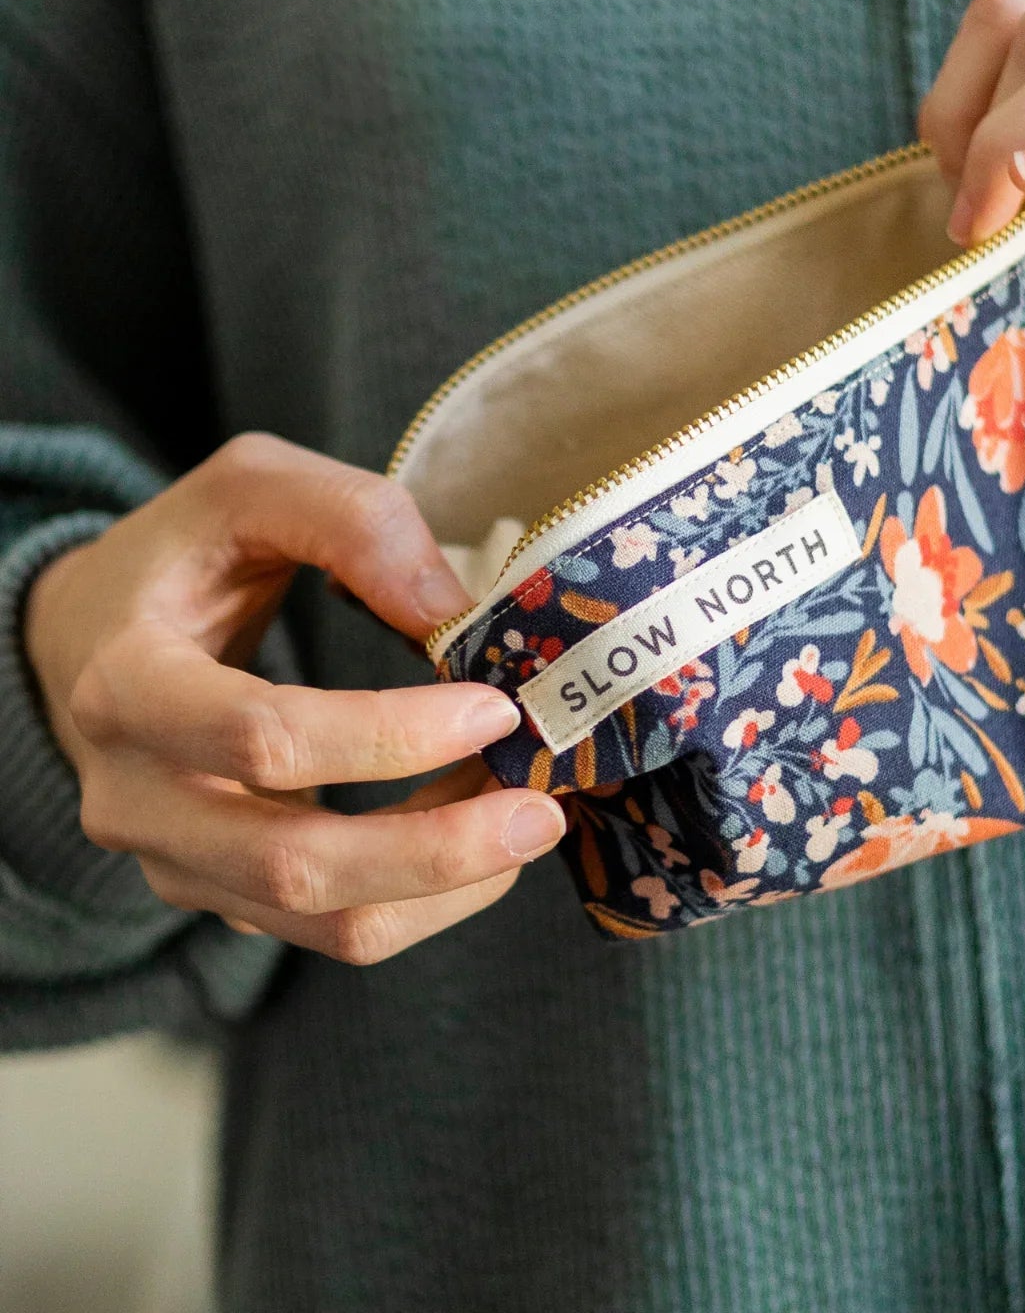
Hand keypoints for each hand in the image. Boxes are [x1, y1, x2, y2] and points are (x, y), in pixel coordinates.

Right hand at [23, 432, 563, 964]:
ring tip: (525, 816)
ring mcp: (178, 861)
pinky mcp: (225, 895)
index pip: (262, 739)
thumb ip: (353, 521)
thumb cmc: (185, 555)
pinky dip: (427, 894)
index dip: (390, 734)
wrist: (94, 638)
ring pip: (326, 922)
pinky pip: (337, 928)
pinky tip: (478, 827)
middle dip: (436, 850)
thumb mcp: (253, 487)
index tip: (494, 708)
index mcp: (128, 685)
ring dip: (446, 883)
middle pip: (293, 867)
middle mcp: (136, 797)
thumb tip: (453, 615)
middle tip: (538, 809)